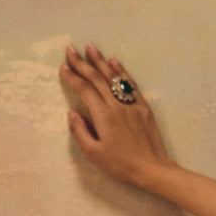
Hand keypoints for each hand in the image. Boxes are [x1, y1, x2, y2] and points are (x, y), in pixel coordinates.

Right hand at [60, 43, 170, 187]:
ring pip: (114, 78)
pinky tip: (114, 61)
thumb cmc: (121, 164)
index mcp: (103, 116)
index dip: (72, 77)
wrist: (152, 168)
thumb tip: (72, 113)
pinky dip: (122, 72)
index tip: (63, 67)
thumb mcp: (94, 153)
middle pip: (97, 79)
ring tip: (91, 47)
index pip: (84, 90)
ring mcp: (132, 105)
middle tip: (71, 49)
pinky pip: (131, 85)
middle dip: (83, 63)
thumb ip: (80, 131)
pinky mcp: (144, 108)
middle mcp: (117, 106)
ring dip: (101, 61)